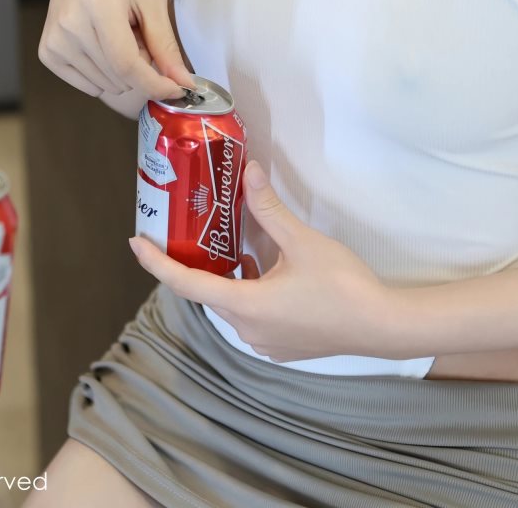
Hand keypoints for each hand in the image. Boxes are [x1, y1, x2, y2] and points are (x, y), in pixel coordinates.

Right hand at [38, 0, 196, 101]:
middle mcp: (70, 25)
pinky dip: (104, 75)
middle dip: (141, 68)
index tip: (177, 90)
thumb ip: (165, 43)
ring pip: (105, 86)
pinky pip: (89, 87)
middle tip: (136, 36)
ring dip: (122, 71)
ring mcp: (55, 41)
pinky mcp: (48, 53)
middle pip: (119, 78)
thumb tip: (181, 81)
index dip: (155, 84)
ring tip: (116, 36)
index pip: (126, 64)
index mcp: (97, 5)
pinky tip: (101, 46)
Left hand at [128, 161, 397, 361]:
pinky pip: (252, 315)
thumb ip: (269, 209)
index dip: (157, 263)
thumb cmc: (341, 285)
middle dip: (201, 262)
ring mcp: (264, 342)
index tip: (136, 243)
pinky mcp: (282, 346)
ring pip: (233, 303)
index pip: (186, 284)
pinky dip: (250, 291)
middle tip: (196, 231)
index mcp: (244, 306)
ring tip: (234, 243)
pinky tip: (266, 268)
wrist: (382, 326)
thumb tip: (249, 172)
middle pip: (210, 291)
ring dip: (231, 276)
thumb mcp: (302, 241)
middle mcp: (247, 329)